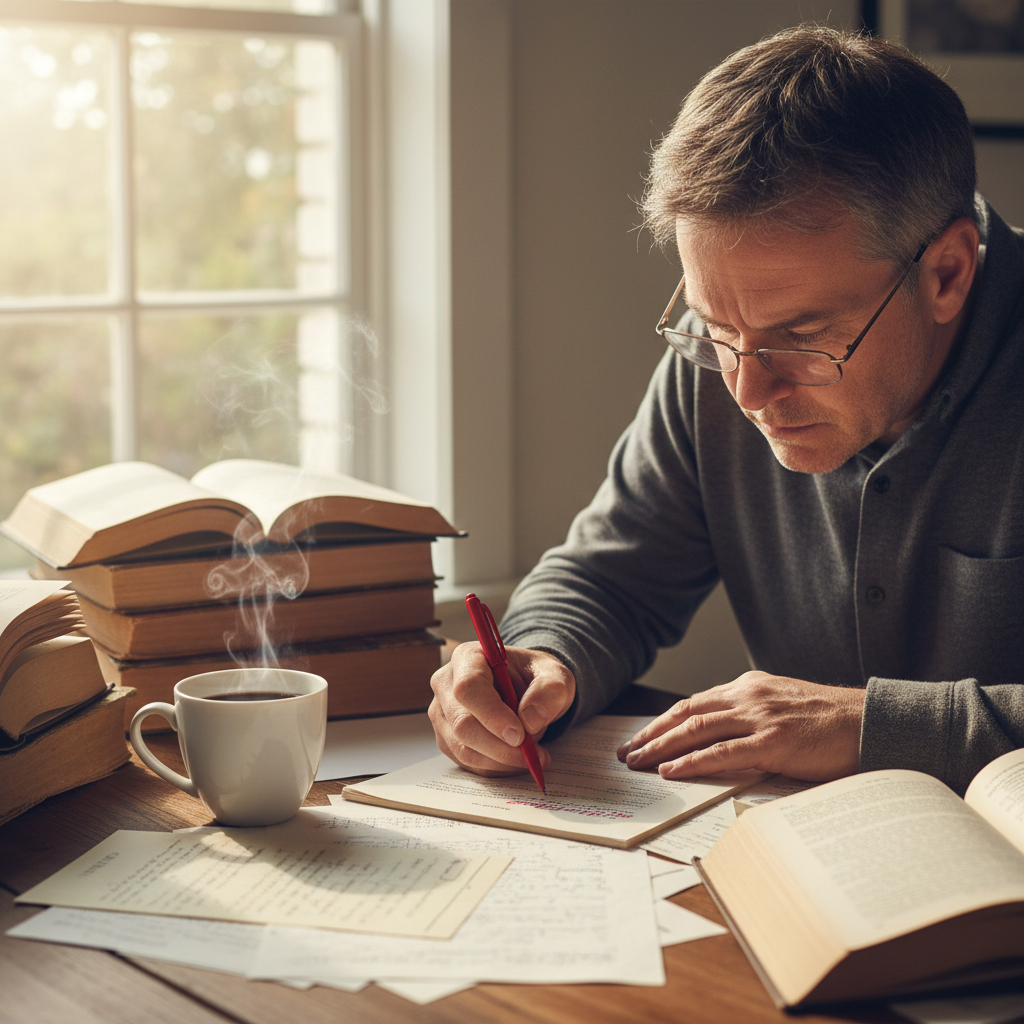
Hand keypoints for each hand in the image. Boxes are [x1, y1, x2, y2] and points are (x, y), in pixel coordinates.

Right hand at [428, 644, 575, 776]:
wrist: (527, 690)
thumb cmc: (536, 678)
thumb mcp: (555, 676)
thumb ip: (549, 691)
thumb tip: (529, 720)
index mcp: (468, 658)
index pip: (468, 687)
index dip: (492, 714)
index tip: (519, 734)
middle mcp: (447, 684)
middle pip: (462, 723)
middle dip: (500, 747)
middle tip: (533, 753)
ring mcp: (443, 714)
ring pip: (464, 748)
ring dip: (501, 760)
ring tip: (531, 755)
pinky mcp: (447, 738)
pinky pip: (467, 763)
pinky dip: (496, 767)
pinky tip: (516, 759)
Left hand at [616, 671, 863, 781]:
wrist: (872, 721)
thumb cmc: (831, 721)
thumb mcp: (783, 706)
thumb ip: (752, 715)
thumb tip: (721, 738)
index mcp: (749, 686)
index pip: (694, 703)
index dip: (663, 721)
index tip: (641, 737)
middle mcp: (748, 696)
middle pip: (686, 714)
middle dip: (651, 734)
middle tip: (627, 753)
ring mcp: (760, 718)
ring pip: (696, 730)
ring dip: (661, 748)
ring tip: (638, 763)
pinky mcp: (774, 742)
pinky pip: (723, 753)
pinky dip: (692, 762)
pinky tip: (672, 771)